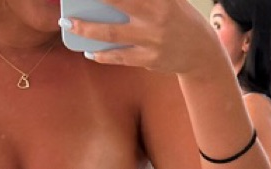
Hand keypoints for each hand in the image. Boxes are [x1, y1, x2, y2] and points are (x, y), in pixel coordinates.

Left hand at [63, 0, 217, 71]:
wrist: (201, 53)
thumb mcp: (170, 0)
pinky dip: (103, 55)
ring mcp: (152, 41)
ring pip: (112, 35)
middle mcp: (156, 17)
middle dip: (93, 0)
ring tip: (70, 25)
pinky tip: (89, 52)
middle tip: (70, 2)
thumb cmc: (180, 19)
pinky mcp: (149, 60)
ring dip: (87, 30)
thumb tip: (115, 1)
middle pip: (117, 4)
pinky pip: (120, 57)